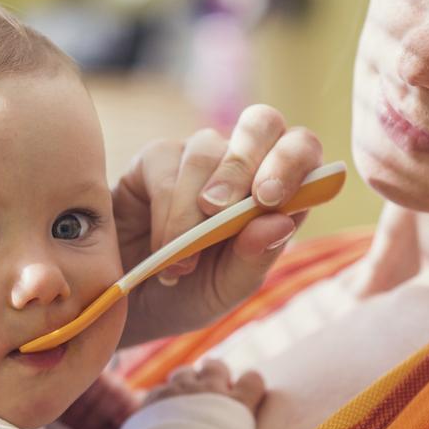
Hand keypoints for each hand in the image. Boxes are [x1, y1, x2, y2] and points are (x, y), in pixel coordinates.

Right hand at [113, 104, 322, 344]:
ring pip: (206, 149)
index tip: (269, 199)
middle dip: (243, 164)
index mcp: (275, 190)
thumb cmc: (189, 294)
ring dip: (193, 209)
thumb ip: (255, 258)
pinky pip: (164, 165)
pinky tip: (162, 250)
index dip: (291, 162)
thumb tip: (279, 221)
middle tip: (221, 211)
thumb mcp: (227, 289)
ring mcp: (197, 156)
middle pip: (261, 122)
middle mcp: (241, 163)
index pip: (301, 149)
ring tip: (182, 263)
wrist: (126, 305)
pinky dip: (165, 213)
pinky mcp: (154, 159)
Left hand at [143, 358, 264, 412]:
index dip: (250, 385)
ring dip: (187, 382)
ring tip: (185, 398)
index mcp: (238, 405)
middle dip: (215, 374)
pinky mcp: (154, 399)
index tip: (245, 394)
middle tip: (212, 390)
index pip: (253, 379)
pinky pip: (159, 389)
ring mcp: (180, 392)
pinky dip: (161, 399)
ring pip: (185, 372)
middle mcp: (209, 391)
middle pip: (216, 366)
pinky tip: (161, 414)